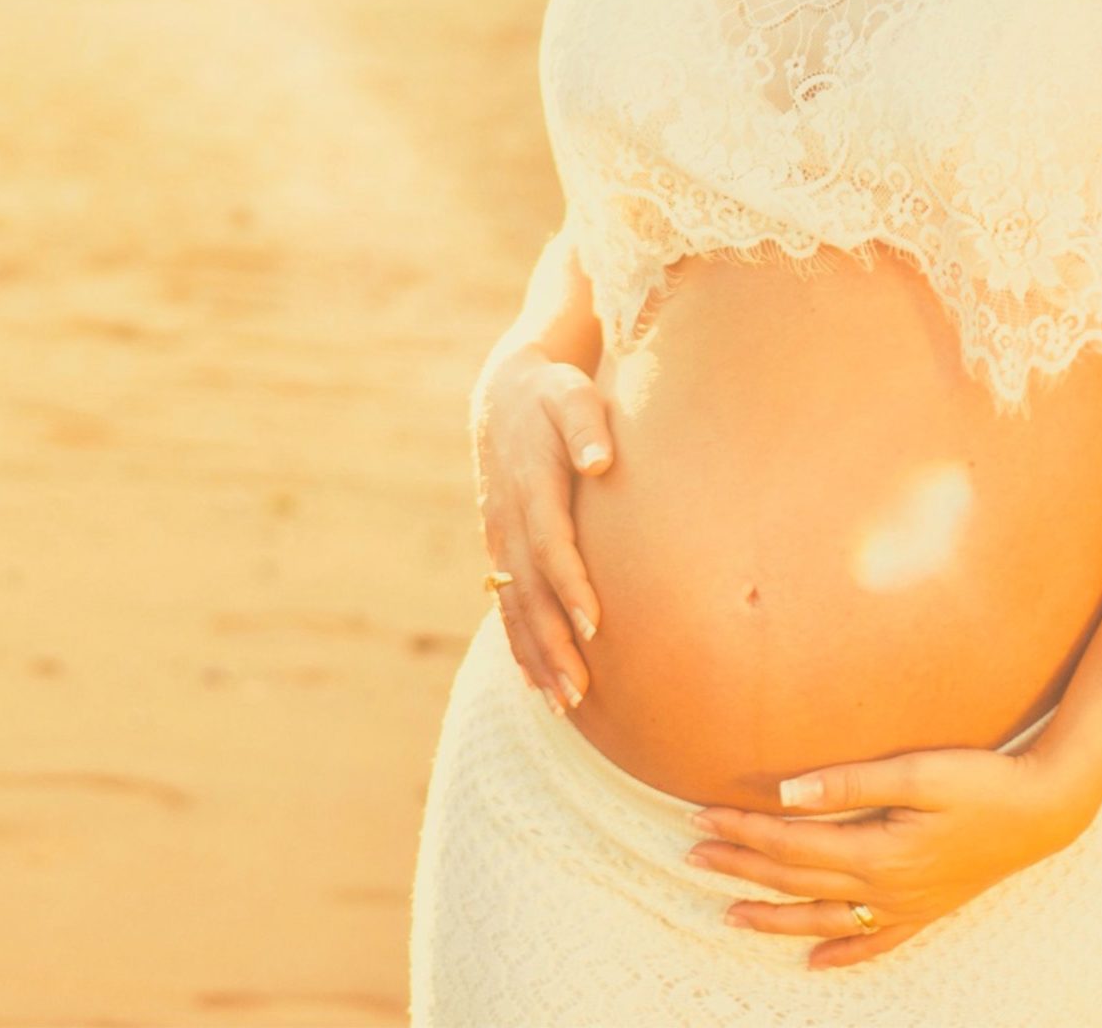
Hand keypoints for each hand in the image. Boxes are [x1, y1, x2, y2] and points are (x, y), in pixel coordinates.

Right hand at [468, 345, 613, 711]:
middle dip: (553, 644)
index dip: (569, 584)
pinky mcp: (501, 551)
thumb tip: (601, 461)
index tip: (594, 623)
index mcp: (530, 485)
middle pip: (530, 591)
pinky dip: (520, 647)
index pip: (550, 542)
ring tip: (564, 706)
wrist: (504, 397)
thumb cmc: (554, 397)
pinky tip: (538, 685)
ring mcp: (500, 539)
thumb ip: (587, 425)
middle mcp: (509, 520)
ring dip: (537, 657)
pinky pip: (507, 606)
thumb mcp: (572, 395)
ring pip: (516, 607)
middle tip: (580, 693)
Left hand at [686, 745, 1101, 968]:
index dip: (743, 830)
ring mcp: (907, 905)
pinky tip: (814, 962)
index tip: (700, 815)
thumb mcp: (917, 772)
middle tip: (692, 857)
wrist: (1045, 812)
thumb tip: (788, 791)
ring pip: (825, 918)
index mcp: (879, 851)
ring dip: (774, 917)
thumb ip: (851, 782)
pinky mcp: (927, 910)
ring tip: (729, 916)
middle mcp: (887, 888)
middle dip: (741, 870)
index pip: (791, 843)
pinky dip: (842, 952)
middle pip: (797, 881)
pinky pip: (875, 941)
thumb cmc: (982, 782)